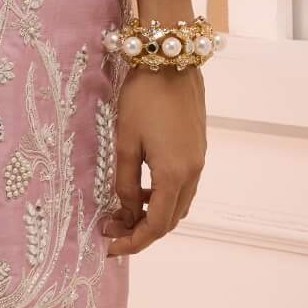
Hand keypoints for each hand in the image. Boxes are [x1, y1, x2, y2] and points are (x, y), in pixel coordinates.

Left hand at [101, 66, 204, 256]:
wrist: (171, 60)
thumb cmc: (143, 98)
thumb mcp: (125, 142)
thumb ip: (125, 182)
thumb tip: (124, 211)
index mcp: (174, 174)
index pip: (156, 225)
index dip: (133, 242)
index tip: (109, 247)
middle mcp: (193, 172)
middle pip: (170, 219)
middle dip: (141, 231)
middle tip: (110, 229)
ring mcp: (198, 160)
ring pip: (178, 204)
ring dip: (153, 214)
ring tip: (121, 211)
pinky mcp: (197, 148)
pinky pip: (182, 186)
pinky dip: (162, 196)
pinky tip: (140, 188)